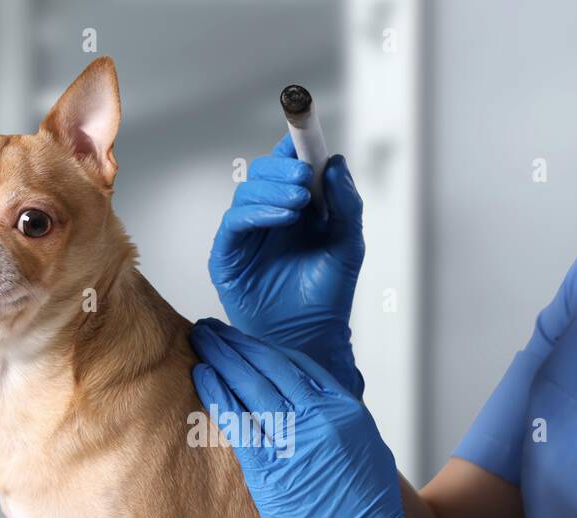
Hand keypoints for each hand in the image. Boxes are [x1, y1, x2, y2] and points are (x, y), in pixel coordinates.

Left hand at [191, 318, 466, 517]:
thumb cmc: (369, 512)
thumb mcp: (362, 450)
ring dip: (223, 359)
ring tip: (202, 342)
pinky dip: (219, 394)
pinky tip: (203, 378)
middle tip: (211, 331)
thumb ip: (333, 423)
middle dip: (237, 345)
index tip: (242, 342)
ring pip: (252, 385)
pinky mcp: (272, 470)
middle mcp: (322, 417)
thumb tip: (305, 409)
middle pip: (270, 367)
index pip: (297, 365)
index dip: (264, 349)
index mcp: (345, 409)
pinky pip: (239, 422)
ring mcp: (297, 441)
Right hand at [208, 134, 365, 397]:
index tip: (302, 120)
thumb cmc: (328, 295)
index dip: (295, 140)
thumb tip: (337, 162)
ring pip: (247, 191)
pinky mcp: (228, 255)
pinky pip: (235, 222)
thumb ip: (345, 204)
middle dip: (284, 168)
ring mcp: (246, 234)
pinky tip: (283, 217)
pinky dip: (258, 212)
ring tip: (299, 204)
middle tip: (305, 179)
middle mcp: (269, 215)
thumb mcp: (348, 245)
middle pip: (264, 171)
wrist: (309, 338)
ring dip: (273, 190)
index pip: (290, 163)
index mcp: (297, 207)